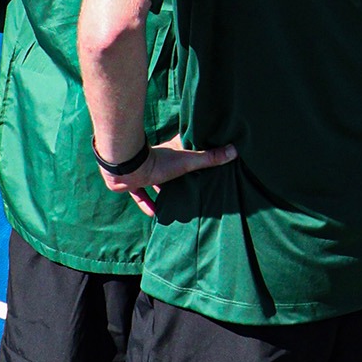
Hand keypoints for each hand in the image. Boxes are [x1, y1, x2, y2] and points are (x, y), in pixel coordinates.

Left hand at [98, 136, 237, 216]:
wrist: (127, 168)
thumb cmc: (159, 162)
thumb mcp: (188, 161)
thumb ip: (209, 158)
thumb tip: (234, 150)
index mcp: (173, 150)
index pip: (187, 147)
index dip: (195, 151)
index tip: (206, 158)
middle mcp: (159, 159)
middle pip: (174, 167)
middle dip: (182, 176)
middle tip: (195, 185)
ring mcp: (145, 172)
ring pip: (157, 182)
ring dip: (165, 191)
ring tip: (177, 201)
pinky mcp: (134, 183)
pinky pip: (141, 195)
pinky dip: (148, 204)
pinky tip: (155, 214)